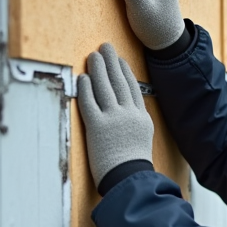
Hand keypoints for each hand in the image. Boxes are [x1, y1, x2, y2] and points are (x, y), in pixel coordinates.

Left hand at [76, 43, 153, 187]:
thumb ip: (135, 123)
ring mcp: (113, 119)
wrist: (130, 178)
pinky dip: (86, 88)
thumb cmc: (134, 165)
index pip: (132, 88)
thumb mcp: (142, 140)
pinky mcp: (97, 126)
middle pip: (119, 82)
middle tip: (106, 47)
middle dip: (112, 62)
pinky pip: (90, 102)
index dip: (125, 72)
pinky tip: (83, 78)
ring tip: (93, 56)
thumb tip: (128, 113)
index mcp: (141, 117)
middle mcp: (129, 114)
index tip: (119, 61)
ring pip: (105, 87)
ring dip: (99, 69)